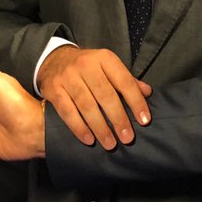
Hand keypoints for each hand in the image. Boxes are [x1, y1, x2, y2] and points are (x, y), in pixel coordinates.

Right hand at [36, 46, 150, 149]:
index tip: (144, 120)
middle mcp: (86, 65)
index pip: (124, 81)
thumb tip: (148, 92)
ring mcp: (68, 77)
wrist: (54, 60)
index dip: (136, 101)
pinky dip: (79, 128)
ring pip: (87, 106)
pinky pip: (67, 112)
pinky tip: (89, 140)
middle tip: (128, 137)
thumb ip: (127, 80)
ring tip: (110, 143)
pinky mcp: (53, 89)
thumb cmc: (88, 67)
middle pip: (105, 95)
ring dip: (100, 127)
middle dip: (118, 118)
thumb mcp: (108, 66)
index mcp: (104, 58)